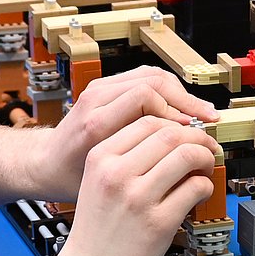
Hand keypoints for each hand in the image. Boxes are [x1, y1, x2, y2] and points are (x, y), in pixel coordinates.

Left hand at [22, 67, 219, 201]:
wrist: (45, 163)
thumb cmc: (71, 178)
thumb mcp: (104, 181)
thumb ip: (140, 169)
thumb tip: (186, 164)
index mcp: (96, 123)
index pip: (146, 98)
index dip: (176, 112)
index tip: (194, 131)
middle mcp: (96, 99)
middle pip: (152, 81)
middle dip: (186, 99)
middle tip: (208, 118)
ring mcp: (99, 89)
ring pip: (151, 74)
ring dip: (180, 92)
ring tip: (200, 113)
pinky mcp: (104, 87)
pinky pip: (143, 78)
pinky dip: (167, 90)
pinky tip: (182, 108)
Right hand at [48, 114, 219, 255]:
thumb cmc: (94, 233)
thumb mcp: (96, 183)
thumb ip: (125, 160)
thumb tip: (170, 140)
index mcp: (99, 159)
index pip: (146, 122)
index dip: (174, 124)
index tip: (185, 133)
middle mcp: (116, 174)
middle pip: (170, 134)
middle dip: (195, 137)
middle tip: (204, 146)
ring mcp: (138, 198)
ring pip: (187, 156)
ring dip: (205, 158)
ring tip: (205, 167)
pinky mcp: (158, 222)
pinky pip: (194, 188)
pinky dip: (205, 186)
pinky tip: (199, 192)